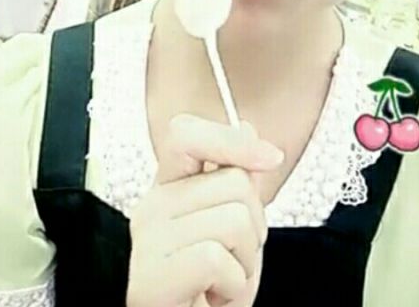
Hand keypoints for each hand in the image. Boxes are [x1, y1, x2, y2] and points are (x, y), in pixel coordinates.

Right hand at [125, 114, 284, 306]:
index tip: (270, 157)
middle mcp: (153, 205)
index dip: (231, 139)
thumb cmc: (207, 288)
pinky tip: (212, 298)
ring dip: (247, 263)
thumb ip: (238, 184)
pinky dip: (231, 286)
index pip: (185, 134)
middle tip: (233, 260)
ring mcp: (148, 238)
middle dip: (255, 227)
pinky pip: (216, 259)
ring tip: (223, 282)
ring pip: (236, 220)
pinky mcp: (151, 275)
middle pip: (236, 182)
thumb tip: (249, 129)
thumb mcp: (231, 231)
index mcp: (169, 188)